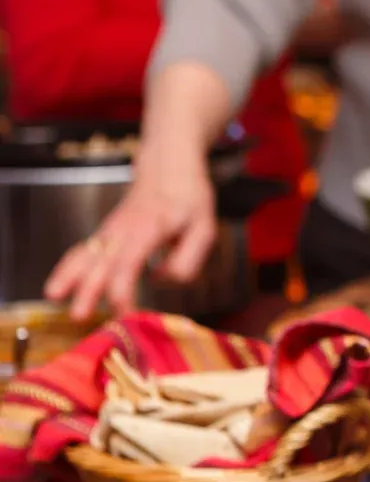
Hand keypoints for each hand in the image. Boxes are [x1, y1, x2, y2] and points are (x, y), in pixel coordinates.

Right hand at [44, 146, 216, 318]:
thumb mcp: (204, 228)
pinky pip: (82, 250)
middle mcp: (124, 229)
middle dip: (88, 289)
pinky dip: (68, 267)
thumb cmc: (189, 198)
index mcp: (150, 228)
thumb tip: (158, 279)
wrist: (170, 165)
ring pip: (84, 251)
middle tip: (79, 315)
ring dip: (68, 275)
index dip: (123, 289)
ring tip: (53, 297)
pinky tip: (57, 287)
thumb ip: (187, 259)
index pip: (129, 262)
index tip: (124, 312)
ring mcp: (111, 230)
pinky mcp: (106, 233)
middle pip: (101, 261)